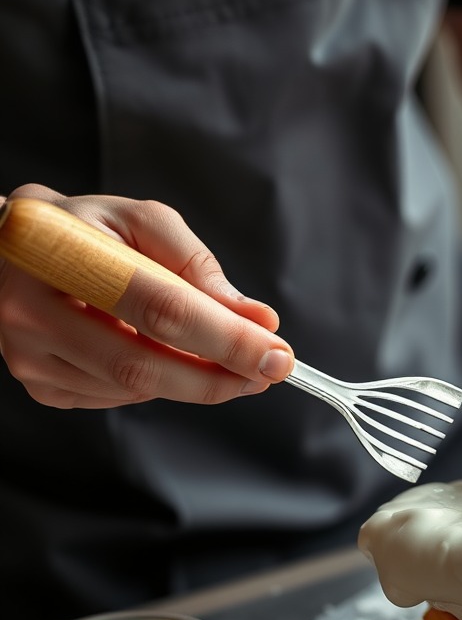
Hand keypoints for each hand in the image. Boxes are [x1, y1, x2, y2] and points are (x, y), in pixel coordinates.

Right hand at [0, 185, 293, 408]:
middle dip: (218, 378)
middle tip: (265, 373)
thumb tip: (257, 320)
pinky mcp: (39, 384)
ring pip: (135, 389)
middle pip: (143, 366)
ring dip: (193, 380)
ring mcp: (29, 355)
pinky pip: (118, 398)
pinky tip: (157, 353)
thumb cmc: (85, 231)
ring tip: (217, 354)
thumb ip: (200, 267)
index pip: (160, 309)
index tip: (276, 356)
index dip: (225, 339)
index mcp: (60, 254)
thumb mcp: (142, 222)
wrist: (8, 250)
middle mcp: (33, 310)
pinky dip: (156, 382)